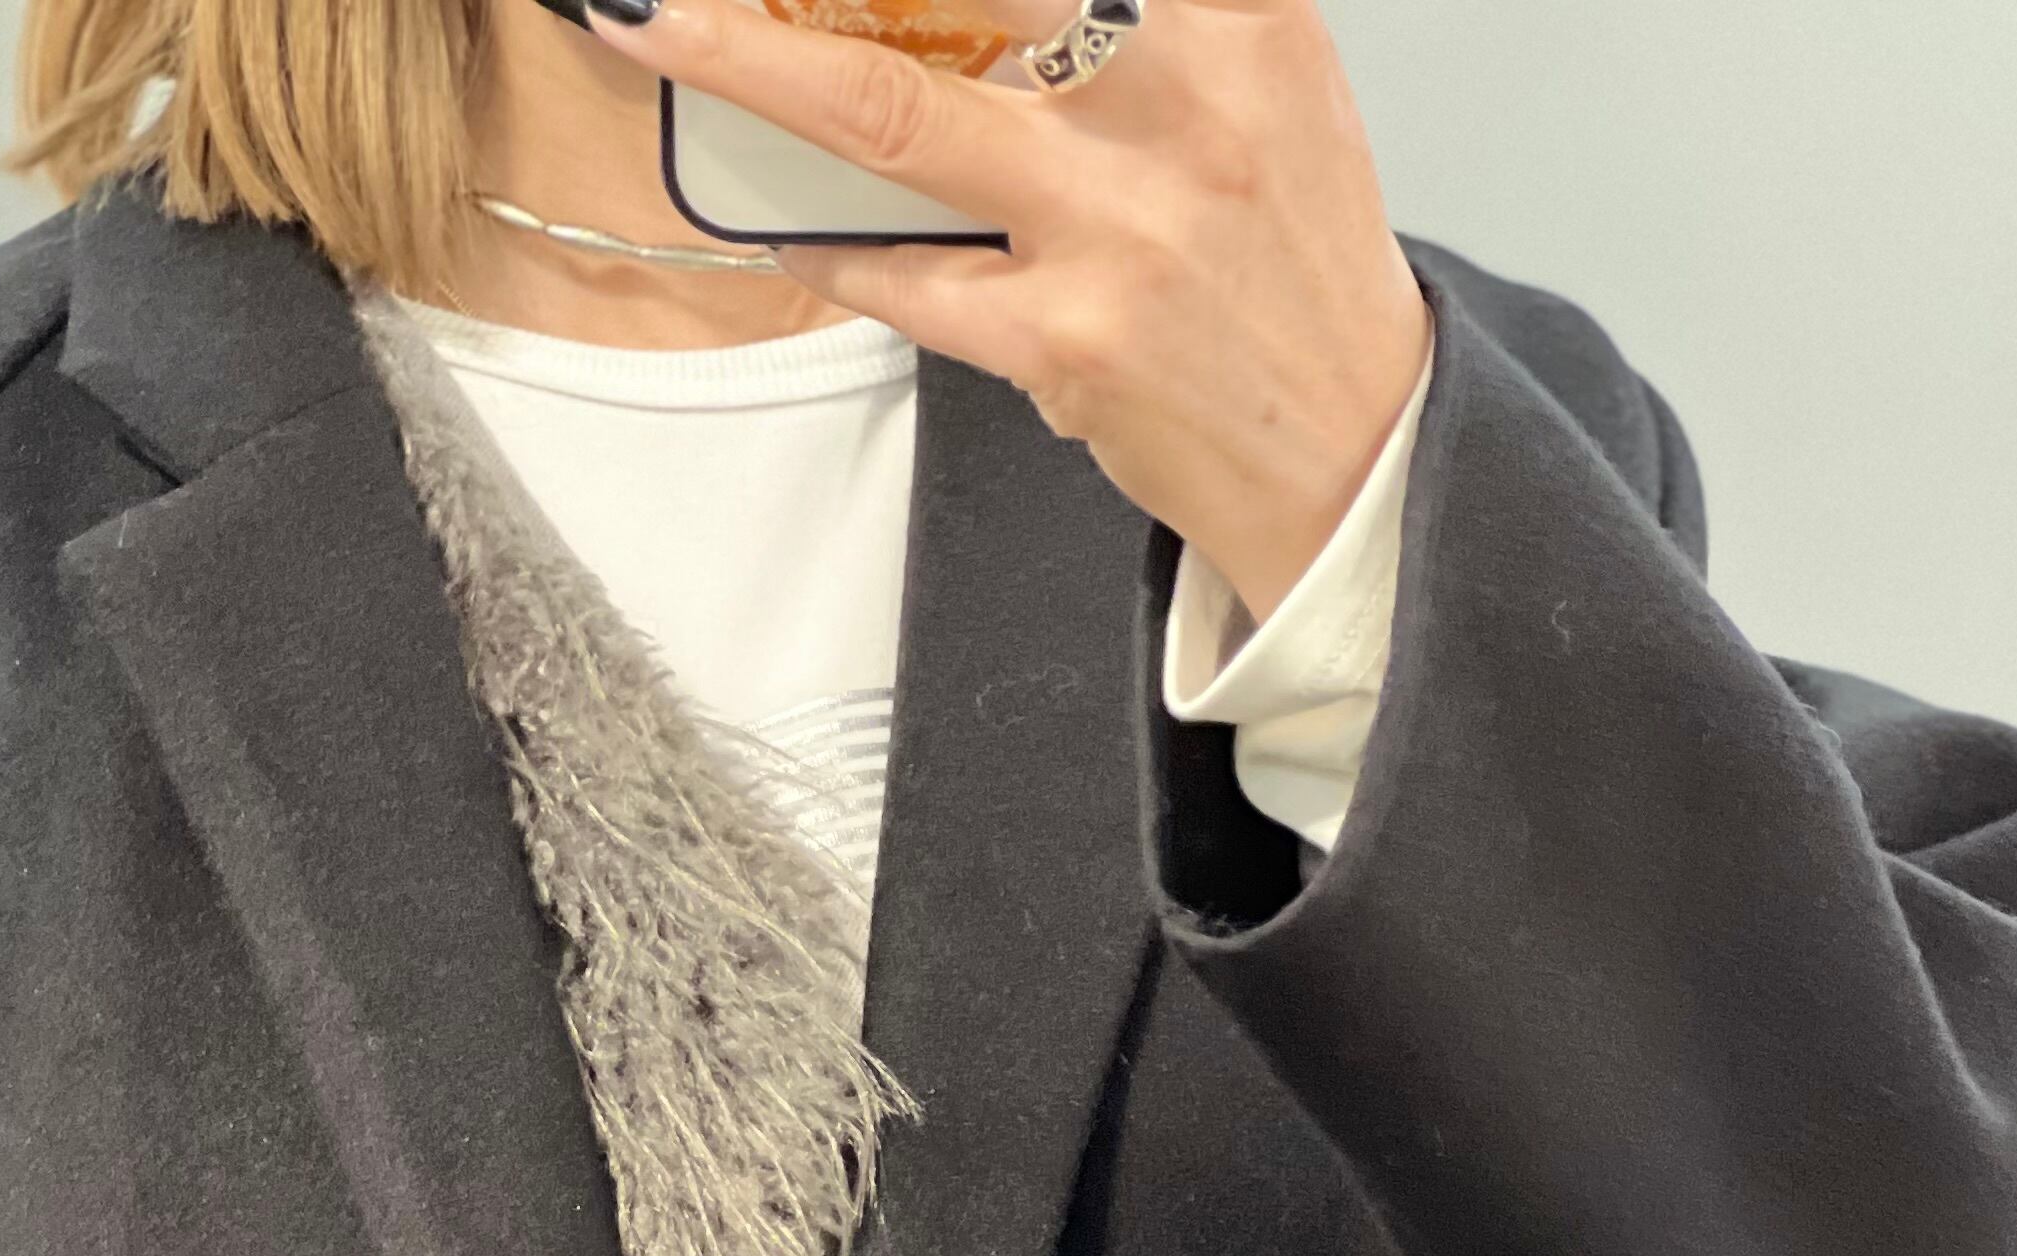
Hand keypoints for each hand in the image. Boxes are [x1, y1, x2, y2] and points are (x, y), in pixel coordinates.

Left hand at [572, 0, 1429, 621]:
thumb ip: (1143, 12)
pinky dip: (833, 247)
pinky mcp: (1070, 341)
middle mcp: (1185, 102)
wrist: (1356, 450)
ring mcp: (1121, 228)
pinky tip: (785, 226)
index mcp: (1242, 16)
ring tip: (661, 26)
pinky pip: (907, 278)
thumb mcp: (1262, 86)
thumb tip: (977, 1)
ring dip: (753, 67)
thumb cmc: (1290, 268)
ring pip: (893, 115)